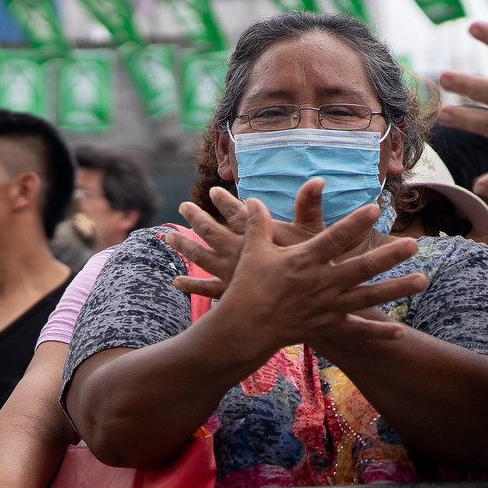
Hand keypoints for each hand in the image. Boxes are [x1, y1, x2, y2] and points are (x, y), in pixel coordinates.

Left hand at [168, 180, 330, 300]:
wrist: (311, 308)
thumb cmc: (317, 270)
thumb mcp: (315, 234)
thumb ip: (310, 205)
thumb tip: (317, 179)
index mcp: (256, 236)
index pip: (236, 214)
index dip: (225, 201)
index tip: (213, 192)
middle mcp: (239, 253)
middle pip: (211, 232)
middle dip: (196, 218)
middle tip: (183, 206)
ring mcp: (232, 275)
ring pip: (202, 257)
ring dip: (185, 245)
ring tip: (169, 236)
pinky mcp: (232, 295)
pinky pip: (206, 289)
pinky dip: (191, 284)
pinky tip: (177, 281)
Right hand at [215, 196, 426, 351]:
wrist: (245, 327)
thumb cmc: (248, 286)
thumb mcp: (252, 251)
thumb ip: (257, 224)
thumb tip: (254, 199)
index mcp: (304, 261)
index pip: (335, 238)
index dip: (354, 223)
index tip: (374, 208)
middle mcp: (321, 283)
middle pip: (362, 268)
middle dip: (389, 256)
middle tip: (413, 244)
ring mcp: (327, 307)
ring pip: (368, 297)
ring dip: (397, 289)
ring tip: (422, 280)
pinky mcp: (328, 326)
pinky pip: (357, 331)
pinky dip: (378, 332)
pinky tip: (400, 331)